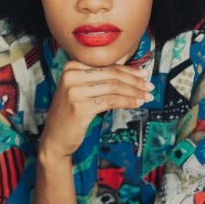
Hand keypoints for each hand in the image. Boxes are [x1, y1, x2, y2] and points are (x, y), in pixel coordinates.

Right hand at [39, 59, 153, 158]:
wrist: (55, 138)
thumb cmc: (71, 114)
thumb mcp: (81, 91)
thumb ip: (99, 78)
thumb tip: (130, 70)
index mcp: (71, 67)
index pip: (106, 65)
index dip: (128, 70)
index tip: (144, 74)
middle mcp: (70, 75)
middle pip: (112, 74)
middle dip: (134, 81)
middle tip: (150, 86)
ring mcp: (74, 91)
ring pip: (114, 87)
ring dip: (134, 92)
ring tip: (147, 97)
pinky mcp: (80, 107)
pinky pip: (111, 101)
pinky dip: (127, 102)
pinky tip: (137, 104)